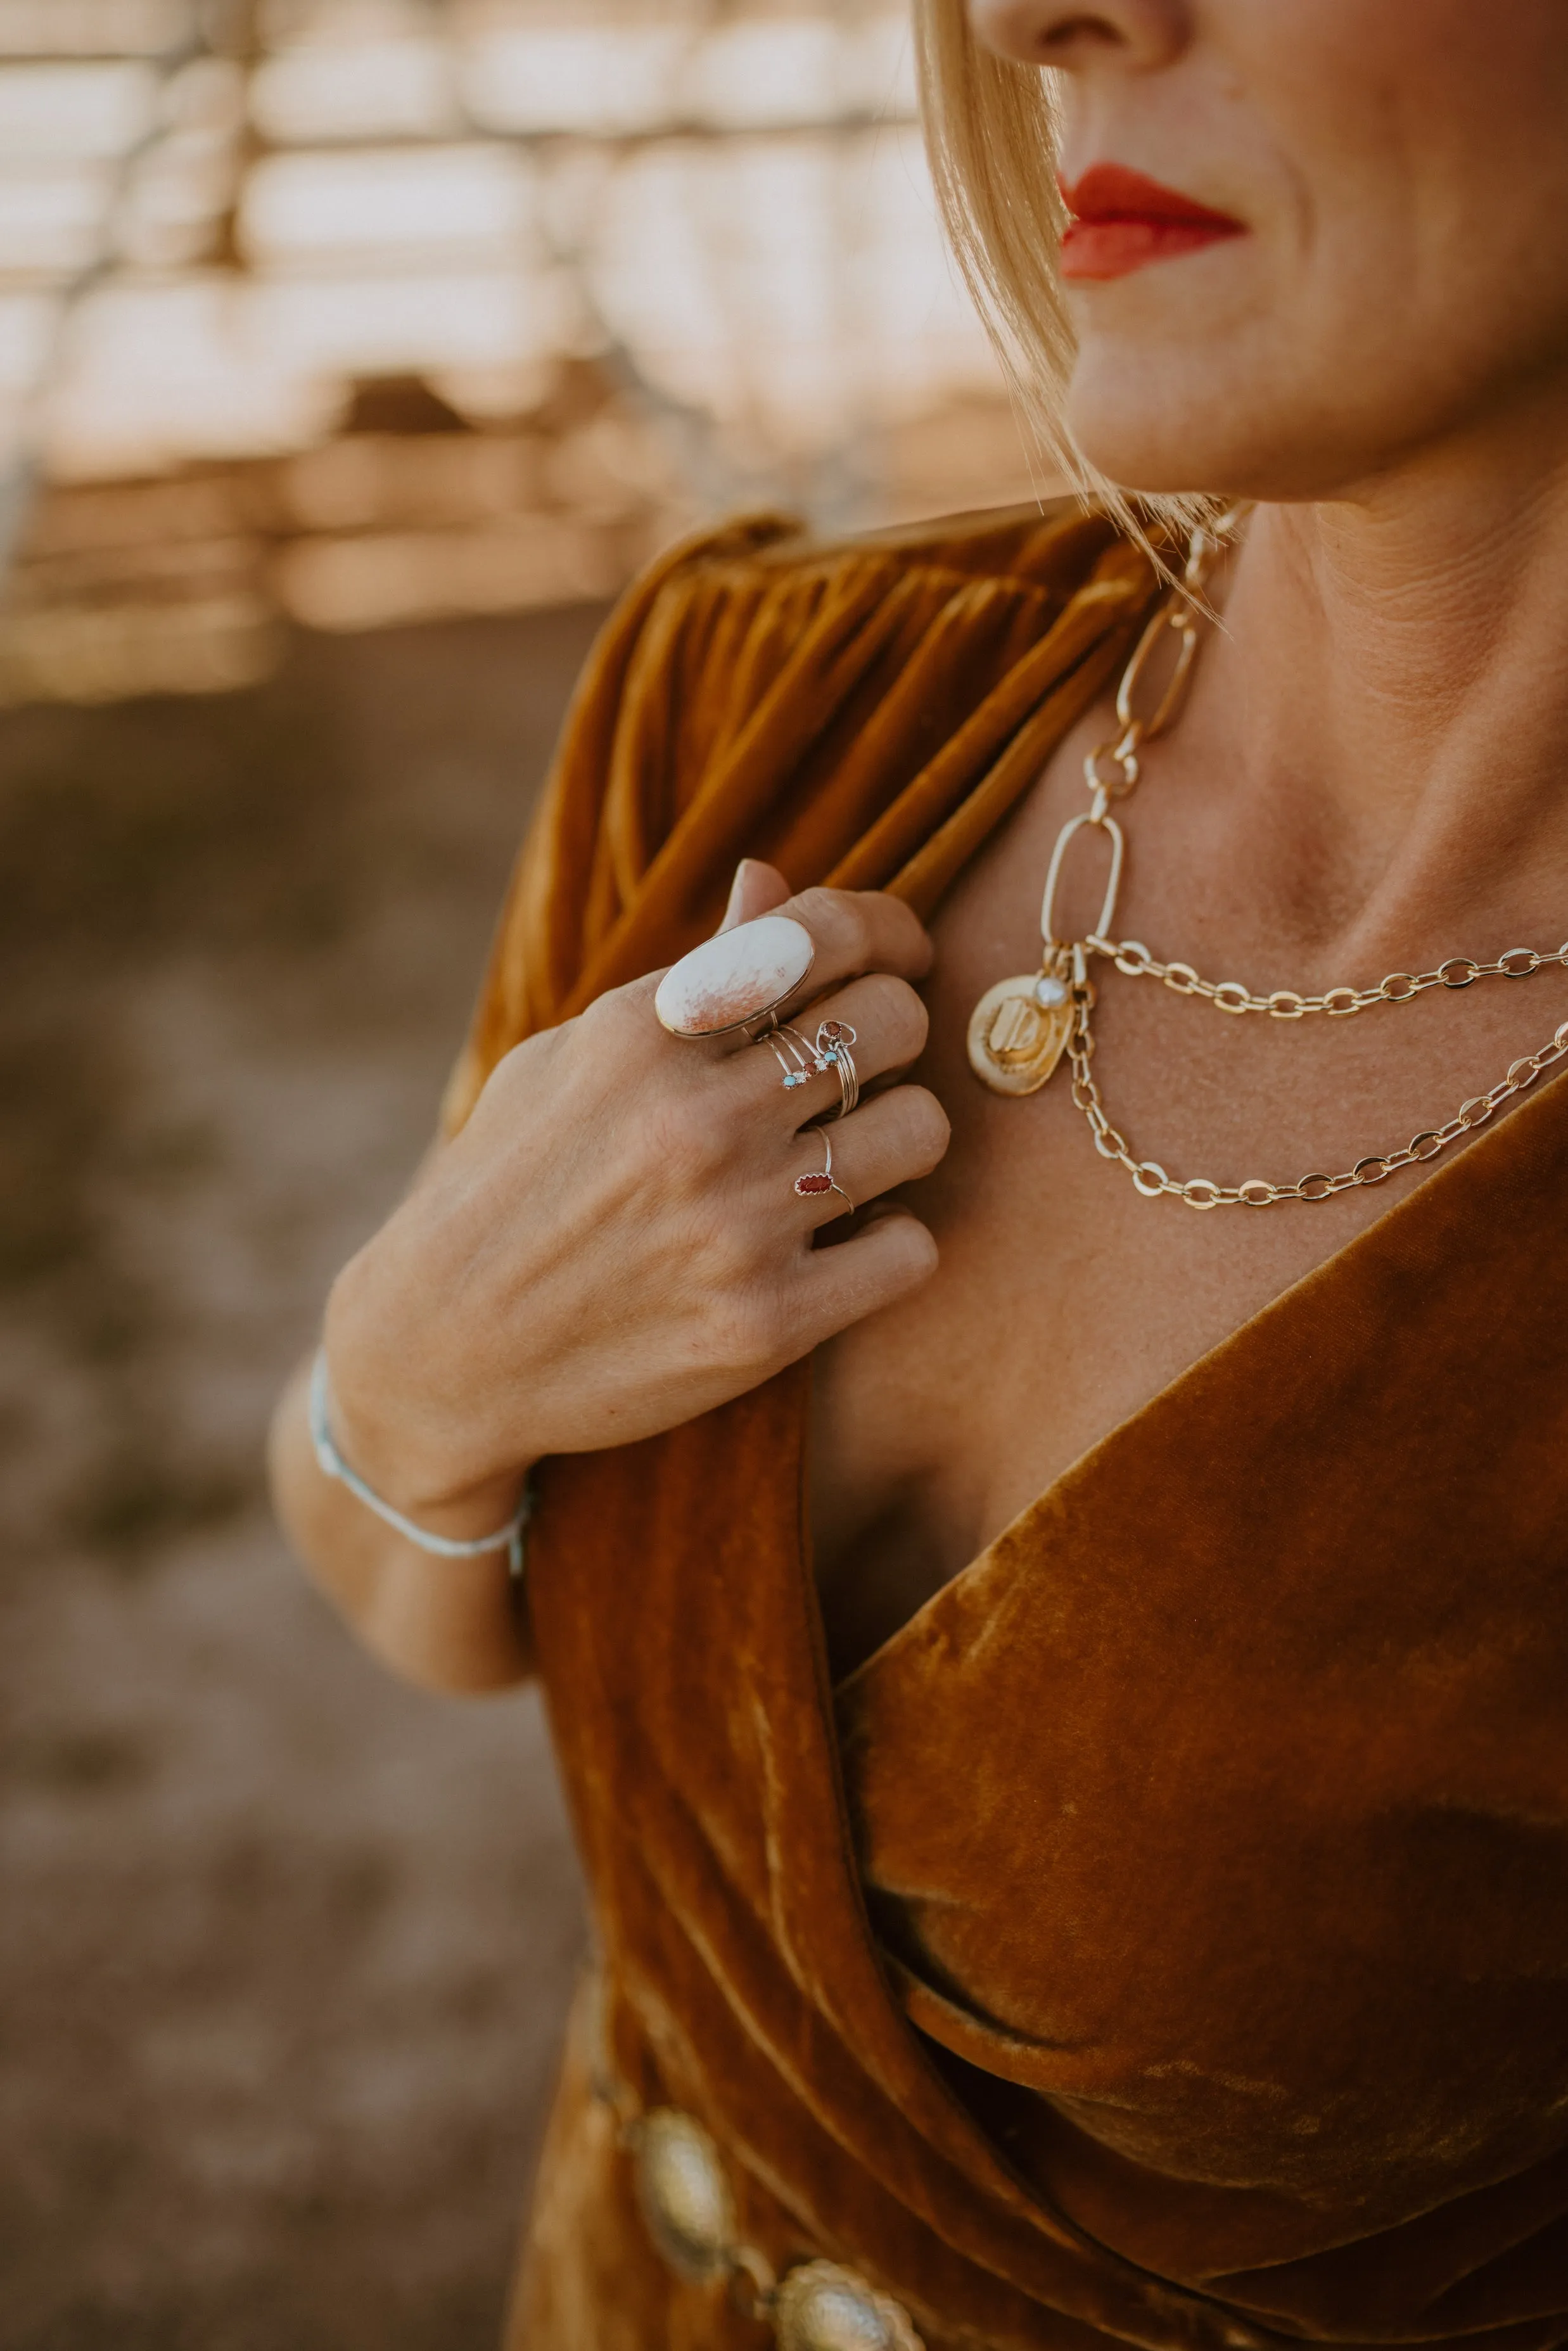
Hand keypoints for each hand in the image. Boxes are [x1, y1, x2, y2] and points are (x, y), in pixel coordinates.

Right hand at [319, 862, 948, 1528]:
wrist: (440, 1351)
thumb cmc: (512, 1187)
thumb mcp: (571, 1060)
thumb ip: (689, 980)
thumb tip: (770, 882)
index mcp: (644, 1032)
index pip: (822, 933)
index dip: (887, 932)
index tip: (899, 959)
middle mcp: (697, 1119)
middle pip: (892, 1022)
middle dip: (896, 1034)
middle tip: (864, 1071)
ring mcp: (735, 1223)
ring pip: (920, 1130)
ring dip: (899, 1139)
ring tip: (850, 1160)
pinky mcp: (764, 1322)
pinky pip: (910, 1251)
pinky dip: (890, 1247)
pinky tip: (841, 1249)